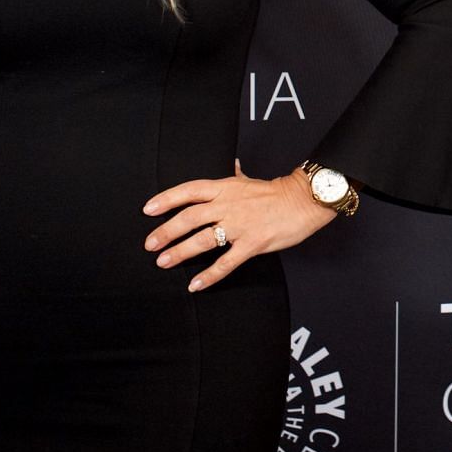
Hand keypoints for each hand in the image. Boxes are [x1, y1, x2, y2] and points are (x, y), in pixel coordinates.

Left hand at [141, 159, 337, 291]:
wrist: (304, 201)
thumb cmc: (276, 193)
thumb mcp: (250, 181)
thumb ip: (236, 176)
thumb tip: (232, 166)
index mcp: (226, 188)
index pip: (189, 190)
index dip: (166, 199)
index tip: (148, 209)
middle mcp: (228, 205)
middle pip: (189, 217)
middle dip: (166, 231)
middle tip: (150, 244)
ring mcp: (240, 225)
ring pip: (203, 239)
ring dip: (180, 252)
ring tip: (163, 262)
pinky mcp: (253, 244)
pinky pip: (227, 262)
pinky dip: (209, 275)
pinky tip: (196, 284)